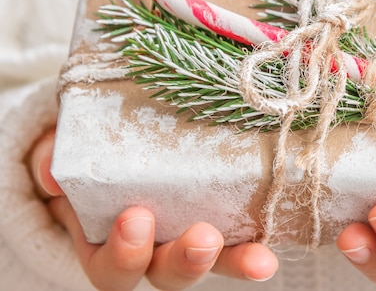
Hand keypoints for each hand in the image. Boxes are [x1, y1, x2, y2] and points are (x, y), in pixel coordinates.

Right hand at [28, 129, 278, 290]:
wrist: (119, 147)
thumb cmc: (89, 156)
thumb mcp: (63, 155)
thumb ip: (52, 161)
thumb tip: (51, 172)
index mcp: (109, 244)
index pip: (114, 269)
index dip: (124, 254)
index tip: (135, 219)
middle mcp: (153, 250)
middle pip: (169, 275)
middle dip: (186, 262)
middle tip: (203, 238)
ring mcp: (189, 235)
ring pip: (214, 263)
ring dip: (235, 261)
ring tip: (259, 259)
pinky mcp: (224, 216)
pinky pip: (243, 235)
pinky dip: (261, 239)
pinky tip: (277, 238)